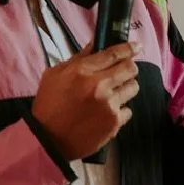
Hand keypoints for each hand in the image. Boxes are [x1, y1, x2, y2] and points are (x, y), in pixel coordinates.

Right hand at [31, 42, 139, 162]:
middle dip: (129, 67)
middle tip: (123, 70)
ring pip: (133, 88)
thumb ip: (78, 58)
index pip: (114, 53)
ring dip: (125, 87)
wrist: (47, 140)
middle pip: (130, 68)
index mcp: (83, 71)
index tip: (136, 46)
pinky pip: (128, 110)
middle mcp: (99, 86)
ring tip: (113, 93)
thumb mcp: (55, 74)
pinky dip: (120, 110)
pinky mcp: (113, 123)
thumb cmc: (48, 106)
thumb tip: (96, 44)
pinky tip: (107, 112)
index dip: (129, 48)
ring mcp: (109, 106)